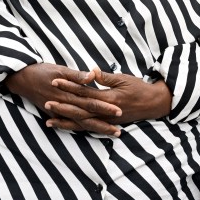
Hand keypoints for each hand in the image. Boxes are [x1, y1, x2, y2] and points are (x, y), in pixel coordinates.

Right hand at [4, 64, 121, 135]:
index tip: (119, 111)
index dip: (104, 108)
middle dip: (103, 124)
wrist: (21, 79)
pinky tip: (91, 134)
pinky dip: (79, 130)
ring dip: (96, 129)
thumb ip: (77, 75)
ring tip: (111, 133)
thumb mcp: (60, 69)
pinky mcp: (53, 115)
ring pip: (80, 123)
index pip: (90, 102)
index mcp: (68, 93)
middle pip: (87, 117)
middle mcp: (64, 105)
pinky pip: (69, 125)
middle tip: (119, 131)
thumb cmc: (42, 71)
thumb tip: (92, 76)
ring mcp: (59, 112)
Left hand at [45, 68, 171, 130]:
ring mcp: (106, 120)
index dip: (69, 86)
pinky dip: (76, 128)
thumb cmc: (139, 88)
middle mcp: (106, 111)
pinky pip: (88, 128)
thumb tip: (90, 71)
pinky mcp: (107, 124)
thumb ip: (106, 77)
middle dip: (62, 107)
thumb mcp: (123, 78)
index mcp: (110, 97)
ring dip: (65, 122)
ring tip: (49, 121)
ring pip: (82, 123)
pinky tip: (64, 128)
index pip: (85, 91)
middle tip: (46, 102)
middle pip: (80, 110)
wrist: (154, 104)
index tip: (55, 81)